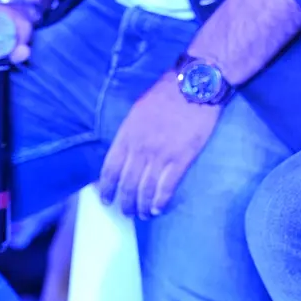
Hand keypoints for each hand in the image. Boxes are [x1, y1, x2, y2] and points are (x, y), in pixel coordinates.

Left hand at [99, 71, 220, 217]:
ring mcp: (160, 155)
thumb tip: (124, 153)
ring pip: (145, 189)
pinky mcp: (181, 159)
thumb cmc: (165, 94)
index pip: (110, 169)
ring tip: (142, 214)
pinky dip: (160, 201)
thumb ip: (129, 134)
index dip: (106, 188)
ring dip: (142, 206)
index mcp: (127, 135)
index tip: (106, 199)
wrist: (194, 86)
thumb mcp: (137, 111)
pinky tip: (158, 209)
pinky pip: (167, 187)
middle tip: (126, 211)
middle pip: (127, 184)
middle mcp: (140, 149)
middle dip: (125, 202)